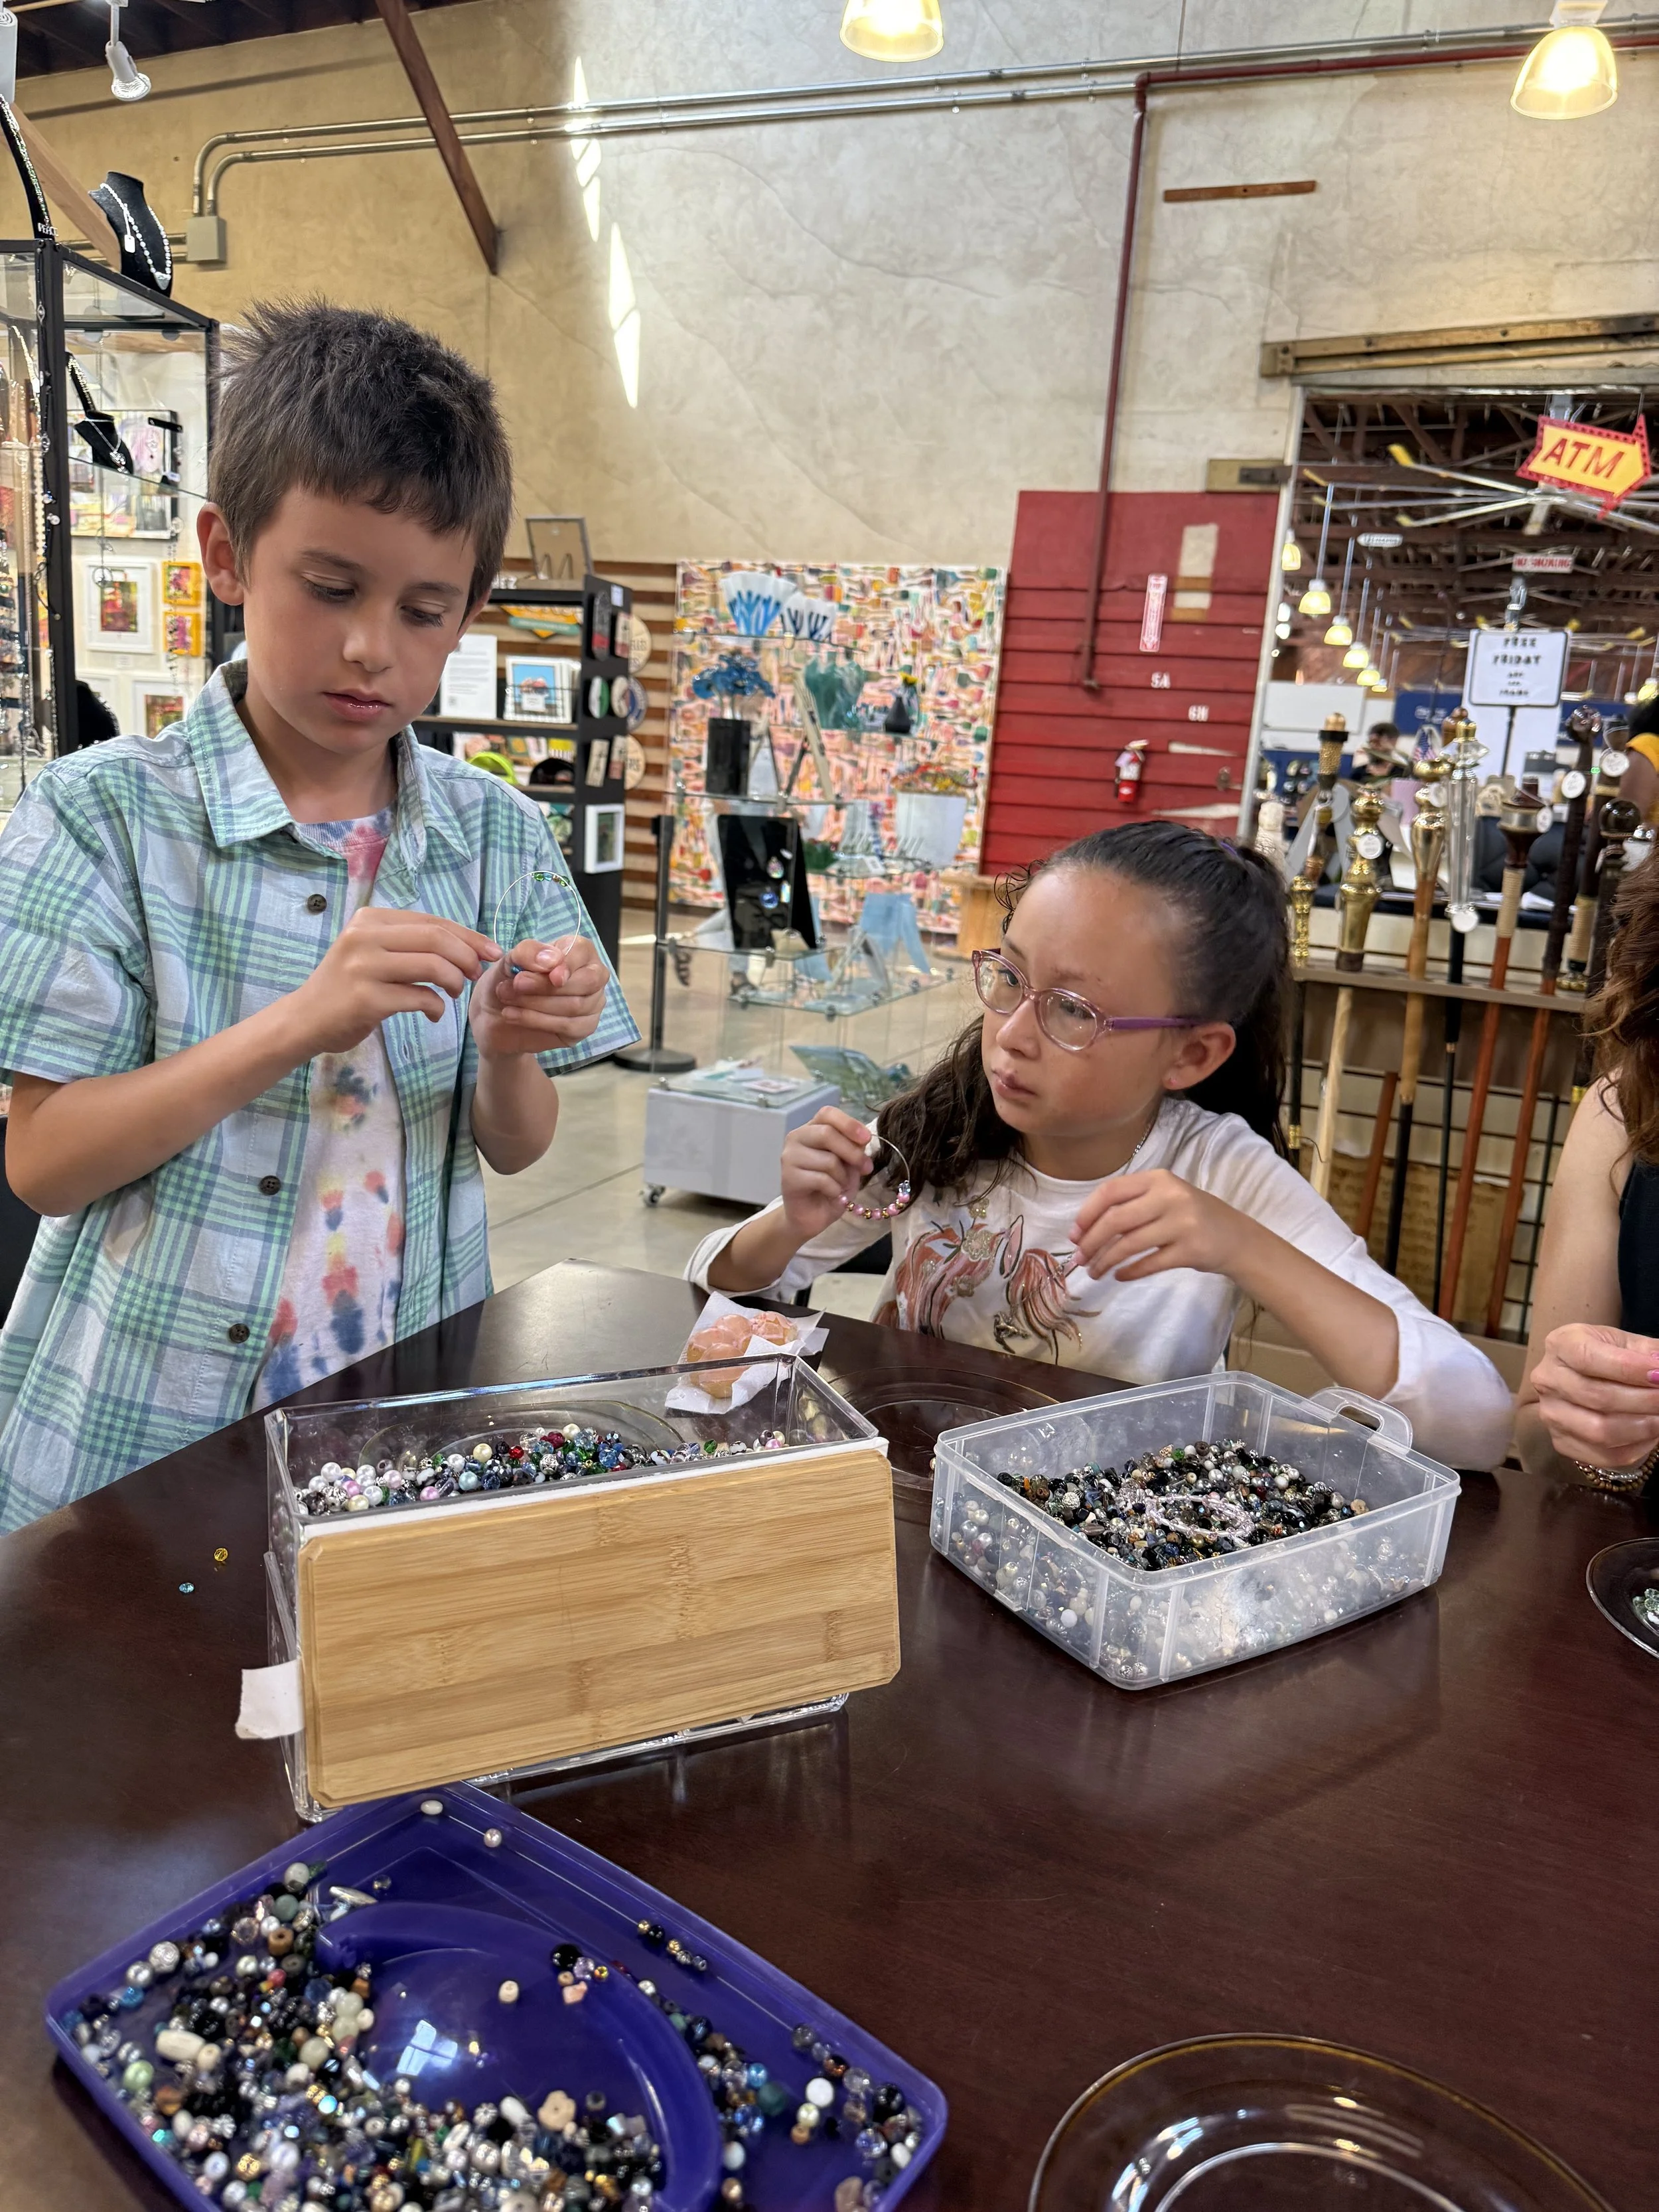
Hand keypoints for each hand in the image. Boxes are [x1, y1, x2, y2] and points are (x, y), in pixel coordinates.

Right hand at [290, 907, 500, 1055]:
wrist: (305, 1020)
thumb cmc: (347, 986)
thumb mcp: (372, 952)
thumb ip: (409, 943)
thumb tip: (467, 944)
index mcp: (369, 920)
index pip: (431, 921)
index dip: (468, 936)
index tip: (491, 951)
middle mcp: (364, 937)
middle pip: (436, 938)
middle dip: (467, 956)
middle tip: (476, 974)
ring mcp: (363, 967)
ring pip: (432, 966)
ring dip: (455, 982)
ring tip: (454, 993)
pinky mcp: (366, 999)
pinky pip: (420, 997)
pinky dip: (436, 1007)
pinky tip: (434, 1013)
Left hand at [470, 934, 608, 1059]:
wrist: (495, 1012)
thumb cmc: (510, 979)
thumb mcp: (510, 960)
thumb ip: (529, 952)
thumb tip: (553, 961)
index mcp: (579, 951)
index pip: (582, 951)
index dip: (566, 963)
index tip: (547, 974)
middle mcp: (593, 975)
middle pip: (586, 981)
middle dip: (546, 986)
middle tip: (516, 985)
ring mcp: (593, 1003)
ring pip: (575, 1005)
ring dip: (535, 1003)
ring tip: (507, 999)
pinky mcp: (584, 1027)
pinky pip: (569, 1026)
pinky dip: (536, 1020)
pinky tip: (513, 1015)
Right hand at [779, 1106, 874, 1240]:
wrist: (812, 1217)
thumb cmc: (831, 1187)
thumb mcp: (849, 1164)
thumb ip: (854, 1148)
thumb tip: (862, 1140)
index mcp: (812, 1129)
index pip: (827, 1113)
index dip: (849, 1123)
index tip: (866, 1138)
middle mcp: (797, 1138)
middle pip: (827, 1133)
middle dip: (852, 1152)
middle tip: (865, 1168)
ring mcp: (789, 1157)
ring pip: (827, 1159)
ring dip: (843, 1177)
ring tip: (840, 1186)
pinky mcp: (788, 1178)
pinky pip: (822, 1179)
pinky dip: (834, 1190)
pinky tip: (831, 1195)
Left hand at [1070, 1168, 1246, 1281]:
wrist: (1236, 1237)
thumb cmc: (1191, 1216)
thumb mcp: (1164, 1198)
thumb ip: (1131, 1205)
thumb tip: (1084, 1229)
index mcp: (1158, 1179)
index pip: (1111, 1191)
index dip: (1087, 1213)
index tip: (1074, 1234)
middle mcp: (1170, 1196)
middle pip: (1116, 1220)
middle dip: (1091, 1242)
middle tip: (1079, 1260)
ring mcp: (1182, 1223)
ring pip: (1129, 1244)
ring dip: (1106, 1261)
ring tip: (1095, 1273)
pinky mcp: (1190, 1250)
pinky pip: (1149, 1263)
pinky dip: (1129, 1272)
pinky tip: (1120, 1276)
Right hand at [1529, 1322, 1658, 1469]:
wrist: (1587, 1379)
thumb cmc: (1610, 1357)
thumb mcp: (1628, 1345)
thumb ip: (1650, 1354)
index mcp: (1561, 1344)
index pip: (1589, 1358)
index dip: (1629, 1369)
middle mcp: (1547, 1379)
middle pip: (1597, 1396)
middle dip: (1643, 1400)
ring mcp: (1551, 1413)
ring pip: (1600, 1430)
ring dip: (1642, 1427)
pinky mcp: (1561, 1442)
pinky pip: (1605, 1454)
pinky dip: (1636, 1447)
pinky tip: (1650, 1434)